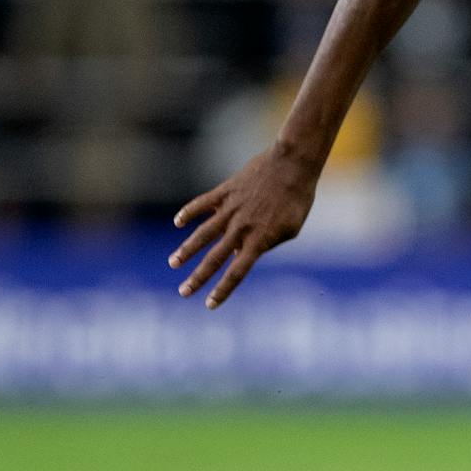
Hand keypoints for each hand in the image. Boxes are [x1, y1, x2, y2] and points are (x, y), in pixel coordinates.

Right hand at [168, 147, 317, 307]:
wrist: (293, 165)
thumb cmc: (297, 199)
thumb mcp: (289, 228)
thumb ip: (266, 243)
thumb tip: (241, 251)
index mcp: (259, 240)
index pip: (237, 272)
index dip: (223, 290)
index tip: (209, 305)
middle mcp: (241, 227)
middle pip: (215, 259)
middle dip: (198, 278)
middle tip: (183, 292)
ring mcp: (231, 209)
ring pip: (203, 234)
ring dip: (186, 250)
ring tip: (173, 263)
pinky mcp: (225, 191)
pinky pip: (202, 204)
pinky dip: (189, 212)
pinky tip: (178, 222)